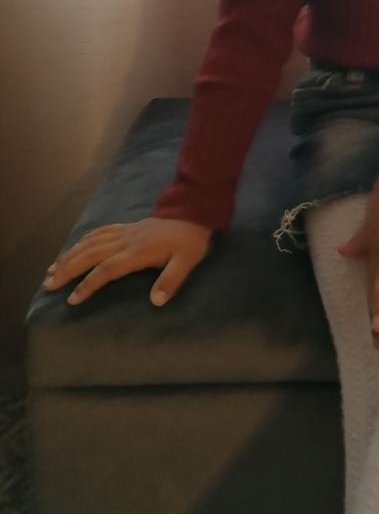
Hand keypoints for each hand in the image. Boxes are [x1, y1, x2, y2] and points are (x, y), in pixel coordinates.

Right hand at [42, 217, 212, 306]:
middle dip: (67, 269)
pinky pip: (100, 232)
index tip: (72, 299)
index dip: (88, 284)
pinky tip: (74, 247)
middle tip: (48, 285)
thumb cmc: (190, 241)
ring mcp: (124, 232)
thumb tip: (155, 302)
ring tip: (51, 269)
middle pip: (89, 254)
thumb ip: (171, 281)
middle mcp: (125, 241)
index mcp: (137, 252)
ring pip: (90, 242)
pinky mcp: (127, 227)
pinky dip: (83, 240)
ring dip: (70, 255)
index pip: (106, 269)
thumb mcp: (187, 262)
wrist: (194, 212)